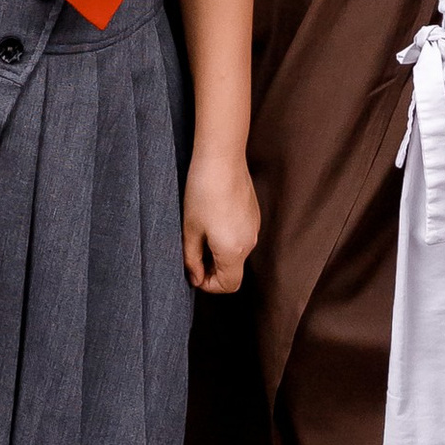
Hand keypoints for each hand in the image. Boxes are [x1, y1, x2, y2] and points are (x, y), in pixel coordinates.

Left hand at [183, 148, 259, 293]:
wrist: (222, 159)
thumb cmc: (203, 192)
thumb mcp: (190, 229)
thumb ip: (192, 259)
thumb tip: (196, 277)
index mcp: (233, 251)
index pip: (228, 285)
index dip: (209, 285)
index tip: (194, 272)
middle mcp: (249, 243)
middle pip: (234, 271)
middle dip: (213, 269)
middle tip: (193, 253)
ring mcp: (254, 228)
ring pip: (238, 253)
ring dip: (220, 253)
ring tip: (201, 233)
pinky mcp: (254, 214)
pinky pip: (242, 236)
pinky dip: (228, 238)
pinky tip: (213, 219)